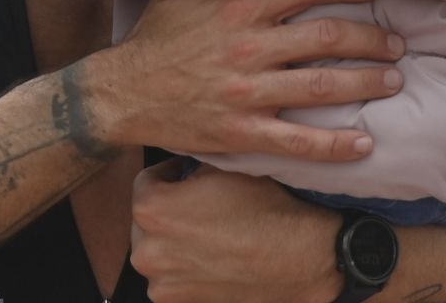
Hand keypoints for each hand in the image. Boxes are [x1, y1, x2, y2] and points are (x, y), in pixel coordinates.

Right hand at [84, 0, 405, 159]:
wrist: (121, 95)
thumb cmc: (156, 37)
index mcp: (239, 8)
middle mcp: (249, 48)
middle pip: (327, 37)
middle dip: (370, 38)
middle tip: (396, 42)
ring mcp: (248, 93)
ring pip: (322, 87)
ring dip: (365, 83)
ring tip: (393, 80)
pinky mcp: (243, 133)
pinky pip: (298, 142)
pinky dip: (335, 145)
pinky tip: (364, 143)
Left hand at [131, 159, 340, 302]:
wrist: (300, 256)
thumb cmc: (263, 208)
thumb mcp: (223, 166)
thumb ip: (190, 164)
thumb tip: (182, 164)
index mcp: (151, 208)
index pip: (145, 181)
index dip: (168, 174)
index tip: (184, 175)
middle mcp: (146, 248)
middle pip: (147, 220)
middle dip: (169, 210)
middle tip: (197, 205)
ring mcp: (160, 281)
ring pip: (158, 251)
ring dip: (173, 241)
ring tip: (206, 233)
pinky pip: (171, 278)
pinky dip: (184, 268)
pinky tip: (210, 256)